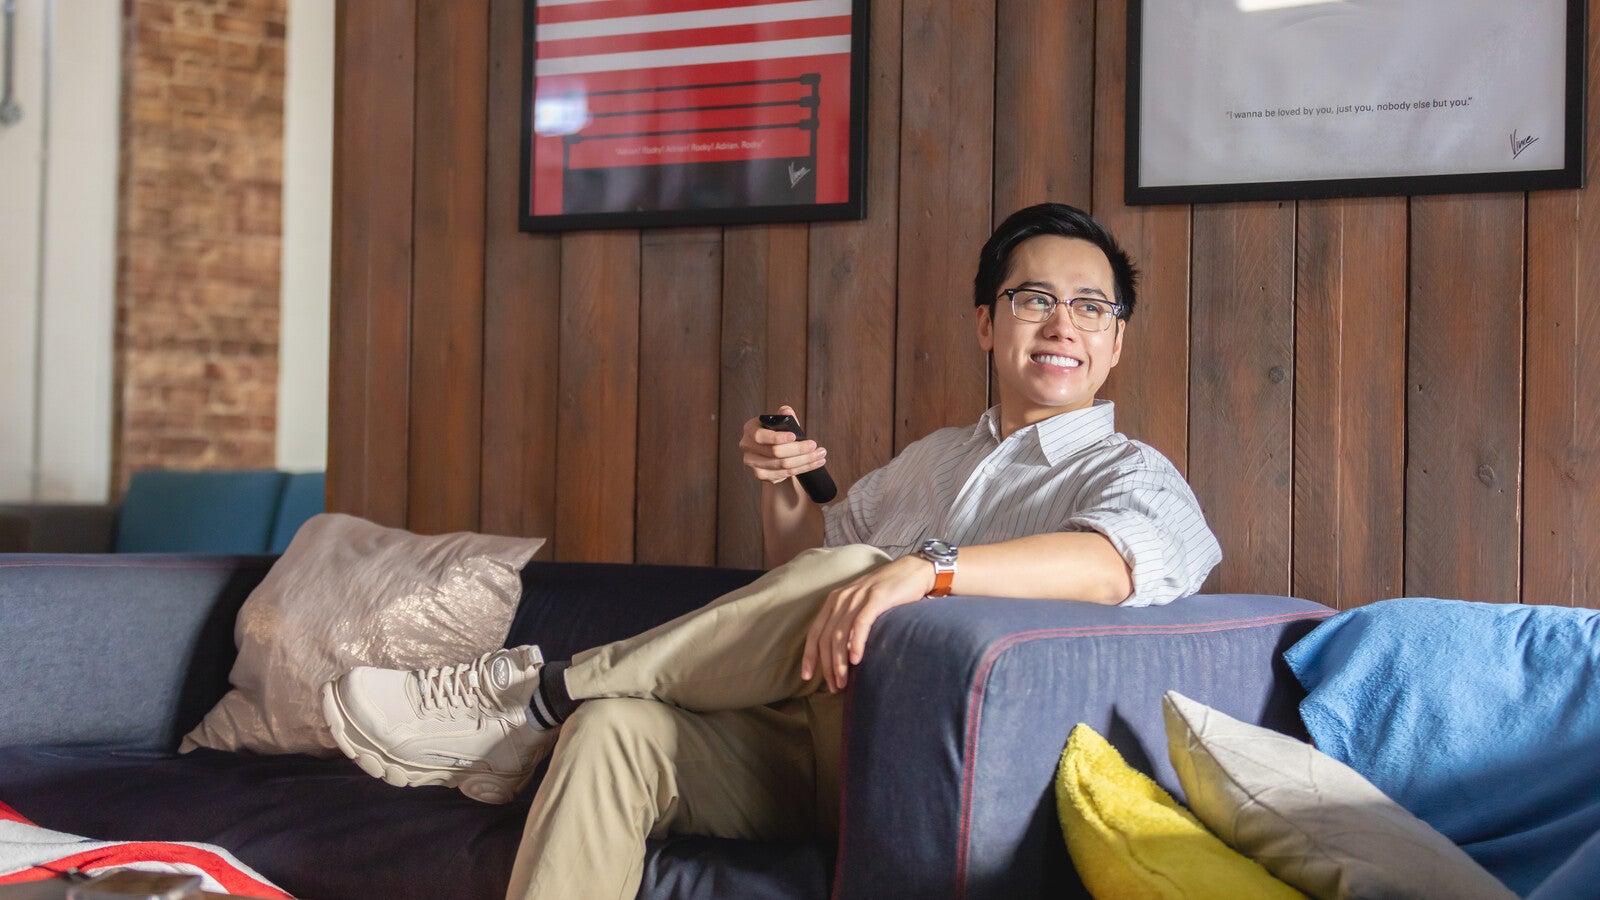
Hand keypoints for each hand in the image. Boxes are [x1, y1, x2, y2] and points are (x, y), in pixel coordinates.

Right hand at [740, 405, 827, 485]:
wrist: (774, 453)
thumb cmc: (778, 434)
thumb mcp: (781, 424)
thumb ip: (784, 417)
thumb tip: (787, 411)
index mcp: (750, 429)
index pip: (760, 436)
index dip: (777, 437)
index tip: (795, 436)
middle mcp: (747, 447)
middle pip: (774, 452)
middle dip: (798, 449)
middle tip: (815, 446)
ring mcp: (752, 463)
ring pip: (782, 465)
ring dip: (805, 460)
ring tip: (820, 455)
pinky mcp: (761, 475)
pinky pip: (785, 474)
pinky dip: (802, 468)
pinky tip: (814, 463)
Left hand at [801, 555, 934, 691]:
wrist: (913, 571)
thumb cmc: (888, 593)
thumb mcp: (861, 606)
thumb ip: (849, 624)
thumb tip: (842, 655)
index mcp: (834, 601)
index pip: (814, 632)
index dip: (809, 656)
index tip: (807, 677)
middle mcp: (841, 598)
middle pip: (826, 638)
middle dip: (827, 666)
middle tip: (834, 687)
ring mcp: (858, 598)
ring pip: (840, 635)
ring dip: (839, 662)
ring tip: (843, 682)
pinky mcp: (876, 598)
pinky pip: (860, 624)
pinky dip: (855, 643)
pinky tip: (856, 660)